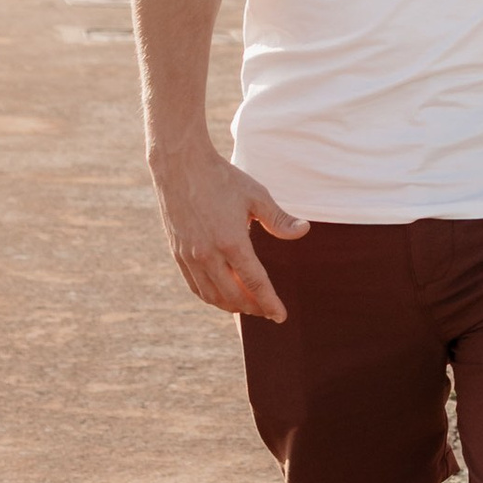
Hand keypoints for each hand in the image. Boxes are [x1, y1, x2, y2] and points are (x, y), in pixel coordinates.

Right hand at [150, 143, 305, 321]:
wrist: (180, 166)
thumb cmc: (222, 179)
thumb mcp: (256, 196)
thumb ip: (279, 219)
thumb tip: (304, 230)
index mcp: (231, 242)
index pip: (255, 283)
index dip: (269, 302)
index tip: (281, 316)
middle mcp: (208, 255)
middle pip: (234, 296)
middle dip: (253, 308)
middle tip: (268, 311)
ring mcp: (189, 257)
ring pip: (212, 296)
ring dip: (232, 306)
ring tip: (248, 306)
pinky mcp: (178, 254)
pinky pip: (196, 286)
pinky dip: (211, 297)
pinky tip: (223, 294)